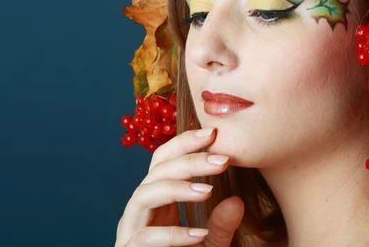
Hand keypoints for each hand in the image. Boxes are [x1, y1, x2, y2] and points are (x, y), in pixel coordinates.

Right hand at [115, 127, 244, 246]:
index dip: (185, 142)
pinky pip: (145, 237)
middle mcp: (141, 210)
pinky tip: (198, 235)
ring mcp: (131, 230)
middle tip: (222, 160)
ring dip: (177, 188)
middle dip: (189, 160)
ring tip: (207, 190)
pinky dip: (172, 234)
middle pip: (156, 170)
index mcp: (157, 200)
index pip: (164, 159)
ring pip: (144, 194)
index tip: (214, 133)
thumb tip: (237, 201)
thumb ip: (222, 227)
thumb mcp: (212, 246)